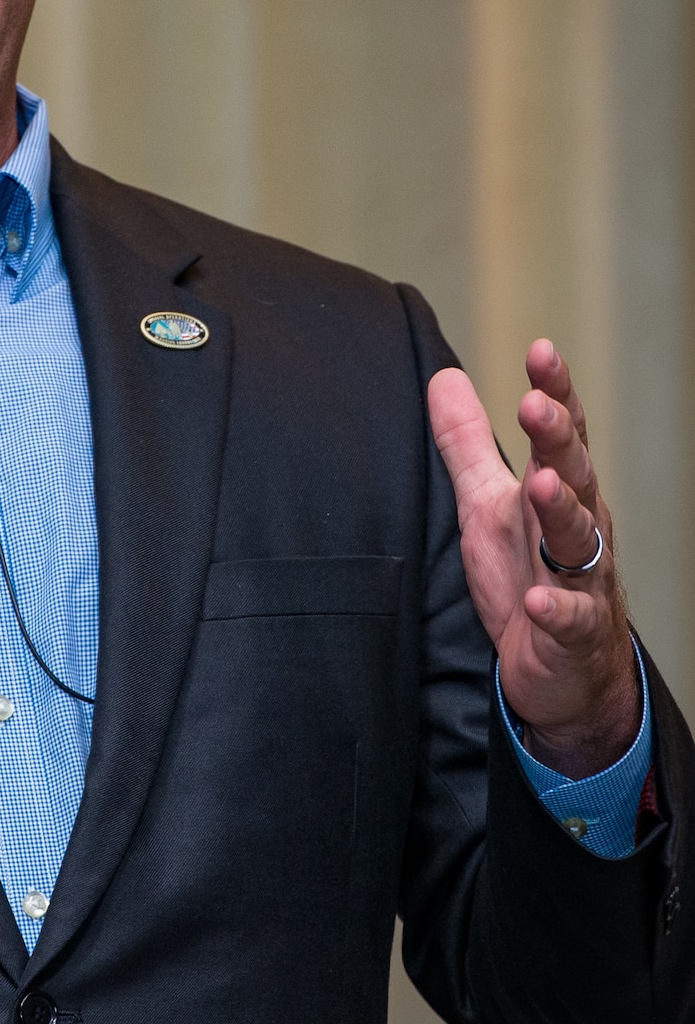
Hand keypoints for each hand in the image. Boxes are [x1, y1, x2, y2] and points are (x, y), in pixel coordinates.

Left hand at [427, 339, 639, 777]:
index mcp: (558, 492)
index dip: (555, 392)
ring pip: (580, 540)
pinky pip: (568, 620)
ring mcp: (581, 582)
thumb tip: (443, 378)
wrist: (566, 673)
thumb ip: (466, 446)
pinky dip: (554, 610)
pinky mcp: (572, 635)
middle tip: (537, 404)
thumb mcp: (488, 505)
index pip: (562, 434)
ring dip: (561, 510)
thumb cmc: (527, 576)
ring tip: (541, 483)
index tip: (541, 350)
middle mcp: (579, 529)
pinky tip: (536, 603)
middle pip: (576, 475)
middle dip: (559, 439)